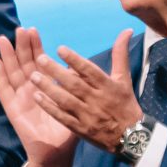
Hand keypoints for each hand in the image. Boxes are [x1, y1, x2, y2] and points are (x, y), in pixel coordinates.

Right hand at [0, 27, 77, 166]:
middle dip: (21, 46)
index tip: (33, 30)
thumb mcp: (76, 104)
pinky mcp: (13, 109)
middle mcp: (31, 90)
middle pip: (23, 63)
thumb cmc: (68, 131)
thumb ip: (76, 85)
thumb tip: (78, 66)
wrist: (58, 153)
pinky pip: (4, 90)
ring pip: (12, 72)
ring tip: (3, 39)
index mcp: (45, 87)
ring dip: (7, 56)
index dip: (35, 46)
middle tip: (19, 29)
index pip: (38, 61)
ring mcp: (20, 98)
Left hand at [31, 30, 144, 155]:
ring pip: (66, 100)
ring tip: (34, 76)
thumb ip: (120, 54)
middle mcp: (97, 99)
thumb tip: (126, 30)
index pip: (90, 71)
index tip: (60, 49)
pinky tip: (37, 97)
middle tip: (40, 59)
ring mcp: (88, 115)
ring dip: (49, 88)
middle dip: (56, 71)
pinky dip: (50, 107)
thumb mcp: (124, 78)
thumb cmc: (125, 104)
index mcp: (108, 86)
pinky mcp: (81, 129)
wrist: (132, 137)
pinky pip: (63, 117)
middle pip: (75, 84)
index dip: (75, 60)